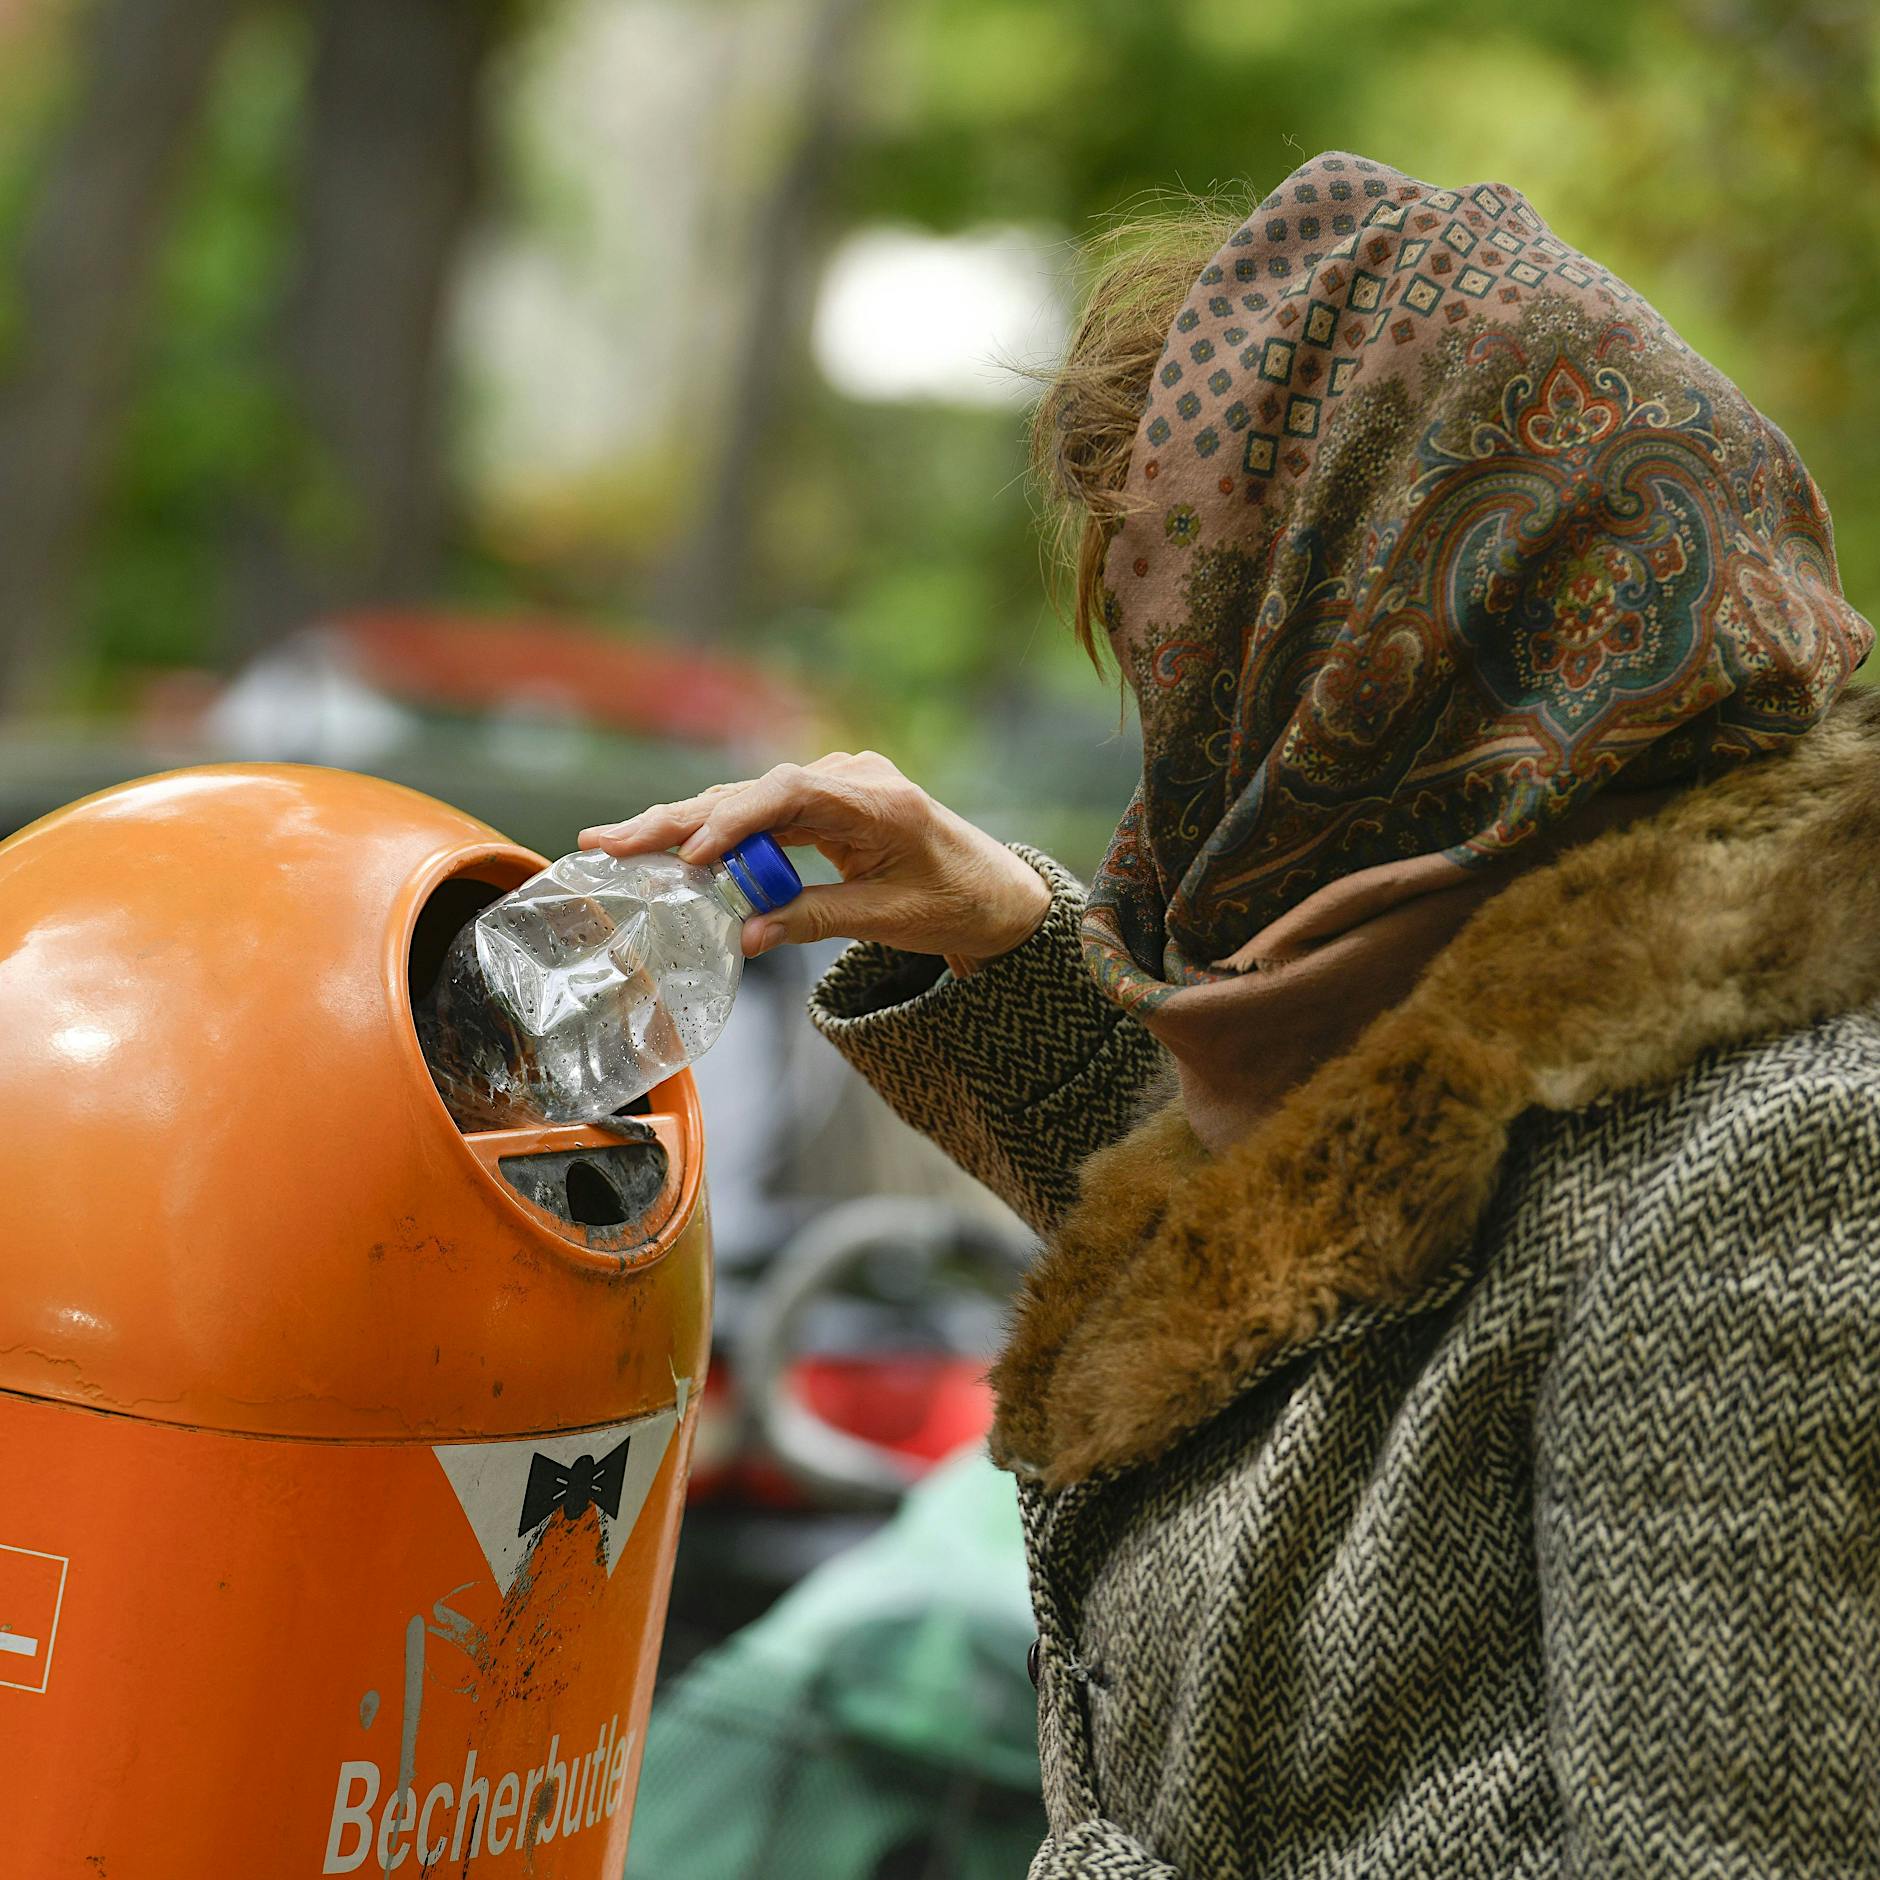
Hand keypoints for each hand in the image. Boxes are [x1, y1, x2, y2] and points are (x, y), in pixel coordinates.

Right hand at [579, 751, 1051, 966]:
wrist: (998, 893)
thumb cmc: (956, 904)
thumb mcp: (890, 921)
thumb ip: (815, 920)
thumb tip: (743, 937)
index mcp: (877, 799)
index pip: (789, 795)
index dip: (733, 821)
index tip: (690, 854)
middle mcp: (851, 778)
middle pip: (752, 792)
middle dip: (679, 819)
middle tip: (610, 842)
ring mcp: (836, 786)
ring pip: (747, 802)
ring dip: (684, 826)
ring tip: (615, 845)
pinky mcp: (826, 804)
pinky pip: (762, 815)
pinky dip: (717, 835)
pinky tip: (666, 848)